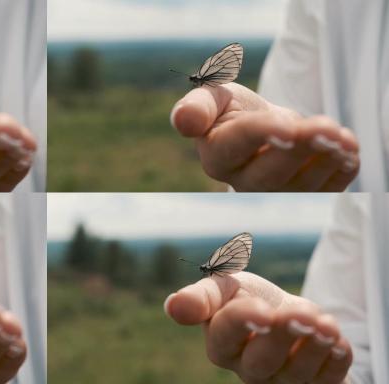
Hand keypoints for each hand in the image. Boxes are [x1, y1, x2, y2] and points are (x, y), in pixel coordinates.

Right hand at [165, 272, 351, 383]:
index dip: (243, 323)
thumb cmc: (246, 299)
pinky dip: (336, 361)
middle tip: (301, 317)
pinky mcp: (313, 383)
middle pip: (261, 360)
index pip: (226, 334)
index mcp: (220, 341)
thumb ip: (202, 296)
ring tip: (326, 324)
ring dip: (315, 347)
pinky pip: (326, 380)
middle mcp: (247, 367)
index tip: (264, 310)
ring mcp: (281, 379)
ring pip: (297, 372)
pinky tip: (338, 341)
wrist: (283, 311)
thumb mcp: (224, 286)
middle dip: (283, 337)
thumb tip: (174, 306)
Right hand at [171, 84, 359, 190]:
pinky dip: (340, 172)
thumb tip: (184, 120)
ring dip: (327, 161)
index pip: (239, 144)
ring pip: (300, 186)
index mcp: (216, 155)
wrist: (259, 125)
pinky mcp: (300, 195)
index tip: (289, 127)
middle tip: (327, 129)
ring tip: (344, 138)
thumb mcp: (213, 96)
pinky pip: (323, 192)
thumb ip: (198, 106)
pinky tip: (349, 151)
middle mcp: (242, 181)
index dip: (263, 135)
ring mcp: (273, 193)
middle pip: (271, 174)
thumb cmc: (231, 109)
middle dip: (302, 150)